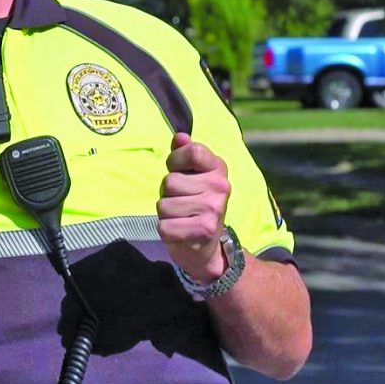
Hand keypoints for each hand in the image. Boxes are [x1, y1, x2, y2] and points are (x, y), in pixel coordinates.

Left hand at [156, 132, 230, 280]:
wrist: (207, 247)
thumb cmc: (195, 203)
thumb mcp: (192, 175)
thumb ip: (184, 153)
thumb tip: (180, 136)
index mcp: (219, 169)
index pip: (193, 151)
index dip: (175, 160)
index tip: (179, 170)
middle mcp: (220, 188)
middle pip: (170, 181)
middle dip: (168, 194)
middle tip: (182, 202)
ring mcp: (213, 210)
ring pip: (164, 205)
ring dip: (166, 213)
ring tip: (181, 217)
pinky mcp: (202, 231)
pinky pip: (164, 226)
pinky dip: (166, 231)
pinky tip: (180, 231)